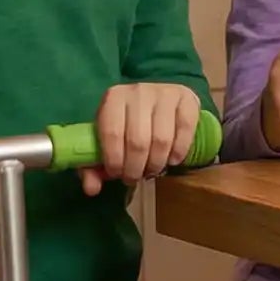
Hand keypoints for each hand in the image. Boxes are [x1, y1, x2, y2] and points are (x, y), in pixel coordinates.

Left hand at [84, 83, 204, 194]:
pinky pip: (185, 130)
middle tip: (134, 178)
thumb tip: (92, 188)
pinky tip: (172, 160)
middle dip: (135, 168)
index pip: (112, 133)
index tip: (117, 174)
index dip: (114, 160)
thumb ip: (92, 167)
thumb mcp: (104, 141)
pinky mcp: (187, 99)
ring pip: (162, 139)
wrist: (156, 102)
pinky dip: (178, 151)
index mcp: (113, 98)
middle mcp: (139, 92)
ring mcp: (165, 93)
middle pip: (138, 140)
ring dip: (156, 164)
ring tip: (152, 170)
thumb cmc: (126, 125)